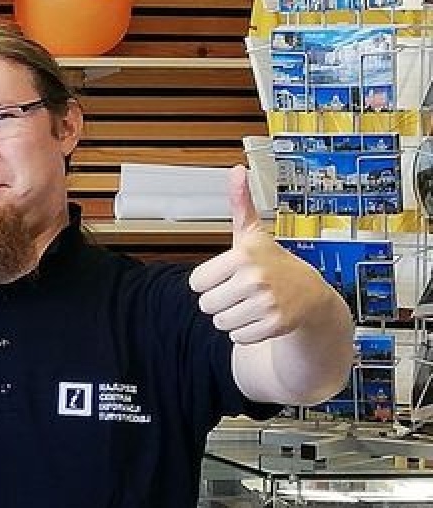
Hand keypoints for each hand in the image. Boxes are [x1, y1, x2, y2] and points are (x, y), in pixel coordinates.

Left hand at [188, 166, 324, 343]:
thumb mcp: (252, 233)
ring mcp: (266, 303)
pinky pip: (237, 337)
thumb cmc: (272, 261)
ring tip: (252, 303)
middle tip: (242, 291)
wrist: (310, 293)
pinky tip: (262, 316)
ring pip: (219, 323)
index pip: (196, 283)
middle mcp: (255, 278)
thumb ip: (240, 203)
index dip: (209, 281)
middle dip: (219, 300)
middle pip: (205, 305)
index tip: (229, 274)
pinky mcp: (274, 326)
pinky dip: (246, 332)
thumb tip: (236, 170)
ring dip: (232, 317)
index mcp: (242, 255)